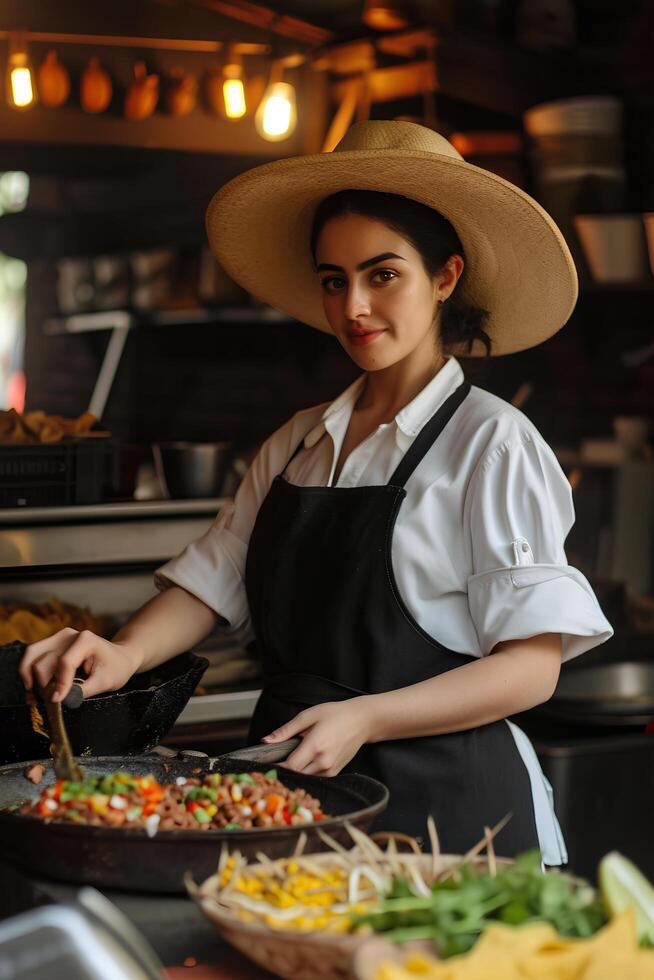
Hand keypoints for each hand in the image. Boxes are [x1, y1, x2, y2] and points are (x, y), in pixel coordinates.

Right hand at [19, 628, 142, 701]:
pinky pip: (32, 654)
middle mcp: (69, 635)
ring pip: (32, 655)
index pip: (64, 663)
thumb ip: (83, 690)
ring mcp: (58, 637)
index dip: (59, 684)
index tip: (56, 700)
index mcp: (85, 640)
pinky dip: (29, 670)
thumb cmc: (115, 668)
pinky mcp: (52, 642)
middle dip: (45, 684)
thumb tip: (60, 699)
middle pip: (44, 661)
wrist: (119, 657)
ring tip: (39, 694)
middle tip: (52, 700)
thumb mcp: (105, 682)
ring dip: (32, 676)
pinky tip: (32, 684)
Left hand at [262, 697, 373, 775]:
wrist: (361, 721)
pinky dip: (306, 771)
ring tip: (293, 757)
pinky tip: (306, 759)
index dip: (276, 767)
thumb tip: (266, 741)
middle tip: (276, 760)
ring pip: (304, 778)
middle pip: (296, 775)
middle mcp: (324, 761)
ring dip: (296, 771)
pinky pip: (314, 777)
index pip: (290, 766)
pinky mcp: (334, 773)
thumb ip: (286, 730)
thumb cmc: (335, 714)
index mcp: (316, 745)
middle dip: (284, 769)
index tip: (266, 764)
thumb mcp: (308, 716)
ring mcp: (330, 769)